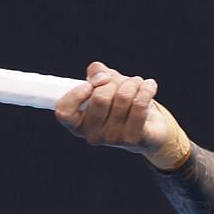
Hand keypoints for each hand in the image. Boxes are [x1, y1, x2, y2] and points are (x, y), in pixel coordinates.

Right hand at [56, 61, 186, 166]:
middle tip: (122, 82)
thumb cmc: (121, 103)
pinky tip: (149, 86)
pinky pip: (140, 105)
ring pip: (123, 98)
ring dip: (133, 83)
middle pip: (99, 98)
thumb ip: (96, 73)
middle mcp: (92, 135)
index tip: (90, 85)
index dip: (76, 95)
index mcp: (78, 124)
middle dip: (113, 82)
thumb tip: (100, 77)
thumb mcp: (104, 84)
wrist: (150, 126)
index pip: (64, 112)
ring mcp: (112, 140)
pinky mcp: (133, 139)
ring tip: (137, 83)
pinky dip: (146, 89)